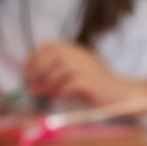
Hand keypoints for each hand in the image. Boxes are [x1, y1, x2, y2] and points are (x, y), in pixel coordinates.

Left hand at [22, 41, 146, 110]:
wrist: (120, 94)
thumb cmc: (95, 87)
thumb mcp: (75, 73)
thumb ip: (56, 72)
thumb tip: (32, 80)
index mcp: (74, 50)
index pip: (47, 47)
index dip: (33, 59)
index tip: (26, 73)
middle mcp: (78, 55)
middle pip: (48, 57)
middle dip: (35, 72)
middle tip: (30, 86)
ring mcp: (84, 66)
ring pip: (55, 72)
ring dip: (44, 85)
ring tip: (40, 94)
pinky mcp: (89, 81)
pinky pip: (67, 86)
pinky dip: (58, 93)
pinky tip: (56, 98)